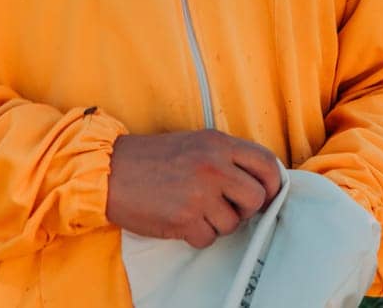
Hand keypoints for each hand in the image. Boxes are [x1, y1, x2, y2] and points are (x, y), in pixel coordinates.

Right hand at [105, 130, 282, 246]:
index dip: (273, 183)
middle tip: (226, 207)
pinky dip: (197, 236)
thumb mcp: (195, 143)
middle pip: (257, 197)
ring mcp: (200, 193)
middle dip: (246, 209)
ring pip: (233, 223)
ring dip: (217, 224)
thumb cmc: (151, 158)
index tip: (266, 194)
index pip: (267, 163)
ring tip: (195, 211)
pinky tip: (182, 221)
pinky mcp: (185, 218)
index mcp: (219, 144)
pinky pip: (208, 239)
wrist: (109, 171)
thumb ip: (226, 157)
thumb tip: (257, 181)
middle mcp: (214, 166)